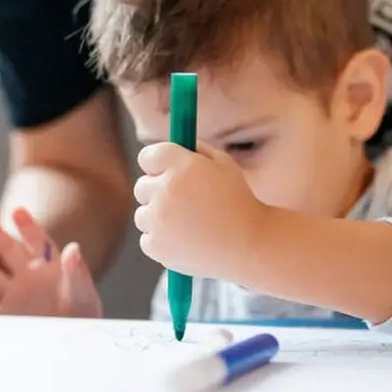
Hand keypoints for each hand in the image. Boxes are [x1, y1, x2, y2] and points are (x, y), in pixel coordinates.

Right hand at [0, 208, 102, 319]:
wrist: (73, 343)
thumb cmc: (83, 313)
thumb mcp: (83, 291)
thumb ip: (76, 270)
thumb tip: (73, 248)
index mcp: (47, 265)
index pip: (37, 241)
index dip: (28, 226)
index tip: (17, 211)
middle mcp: (25, 276)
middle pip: (7, 252)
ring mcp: (11, 295)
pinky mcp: (1, 317)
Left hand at [133, 141, 269, 278]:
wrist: (251, 244)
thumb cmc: (239, 201)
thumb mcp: (224, 165)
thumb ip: (196, 150)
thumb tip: (173, 145)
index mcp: (181, 165)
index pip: (147, 156)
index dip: (157, 165)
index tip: (164, 172)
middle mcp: (165, 189)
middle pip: (141, 186)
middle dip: (157, 192)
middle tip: (183, 202)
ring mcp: (158, 220)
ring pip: (143, 214)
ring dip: (159, 218)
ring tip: (190, 224)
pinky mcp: (156, 246)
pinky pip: (148, 238)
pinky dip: (162, 241)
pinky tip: (188, 241)